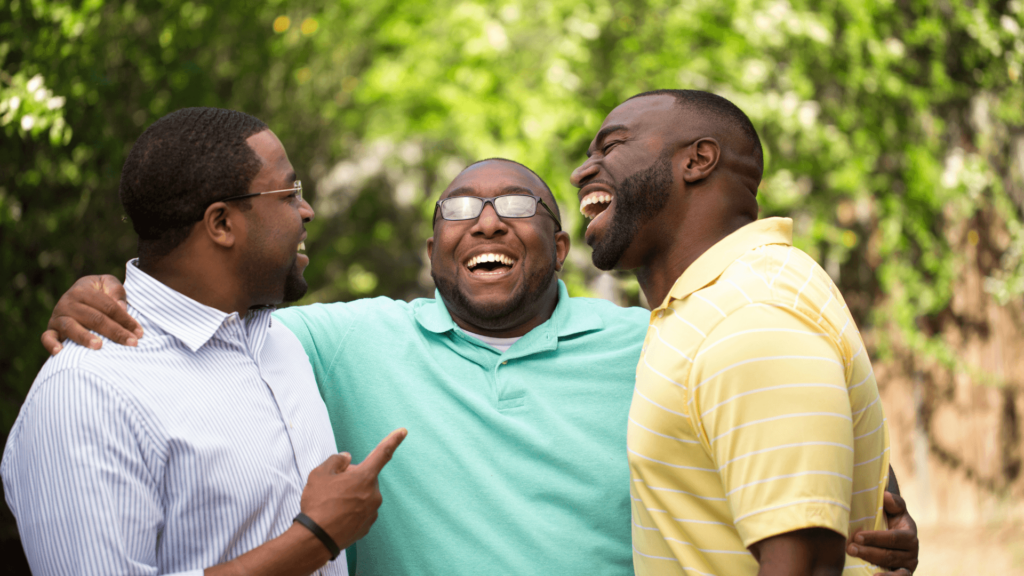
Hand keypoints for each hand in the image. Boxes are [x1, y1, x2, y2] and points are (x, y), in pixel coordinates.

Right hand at [41, 274, 142, 353]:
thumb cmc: (98, 291)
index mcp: (83, 290)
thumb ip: (115, 290)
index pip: (108, 306)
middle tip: (132, 343)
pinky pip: (47, 337)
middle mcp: (68, 302)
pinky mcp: (51, 329)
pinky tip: (60, 352)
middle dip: (115, 332)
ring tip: (99, 346)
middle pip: (94, 318)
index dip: (125, 319)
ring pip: (71, 327)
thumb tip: (121, 307)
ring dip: (84, 337)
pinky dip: (51, 344)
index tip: (139, 333)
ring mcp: (58, 316)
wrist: (76, 294)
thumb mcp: (107, 283)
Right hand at [301, 428, 407, 549]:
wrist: (316, 539)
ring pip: (362, 496)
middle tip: (332, 487)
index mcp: (365, 477)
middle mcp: (374, 494)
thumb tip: (346, 458)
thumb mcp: (320, 473)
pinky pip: (360, 512)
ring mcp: (372, 512)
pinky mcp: (367, 526)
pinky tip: (335, 516)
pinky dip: (350, 511)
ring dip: (351, 496)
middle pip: (364, 478)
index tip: (403, 431)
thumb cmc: (318, 504)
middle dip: (352, 478)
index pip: (382, 453)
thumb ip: (336, 461)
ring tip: (331, 505)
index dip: (393, 440)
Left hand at [847, 492, 918, 574]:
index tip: (858, 536)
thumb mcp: (894, 509)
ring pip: (889, 565)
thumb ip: (893, 503)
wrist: (894, 533)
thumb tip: (885, 496)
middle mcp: (912, 552)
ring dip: (870, 561)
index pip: (893, 538)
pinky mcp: (903, 573)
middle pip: (889, 554)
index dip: (875, 538)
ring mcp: (908, 565)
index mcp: (909, 535)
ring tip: (854, 557)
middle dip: (868, 551)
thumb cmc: (891, 518)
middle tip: (849, 548)